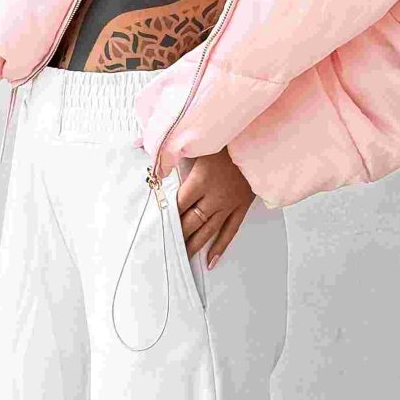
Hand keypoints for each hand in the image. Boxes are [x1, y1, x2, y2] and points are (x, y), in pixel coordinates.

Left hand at [168, 147, 254, 269]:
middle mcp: (214, 196)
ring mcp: (229, 204)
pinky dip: (220, 247)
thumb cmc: (227, 139)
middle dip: (179, 236)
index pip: (178, 205)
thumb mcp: (196, 142)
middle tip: (167, 248)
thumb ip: (170, 150)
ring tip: (183, 258)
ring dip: (194, 245)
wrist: (260, 140)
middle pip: (191, 222)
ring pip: (208, 230)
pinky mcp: (242, 206)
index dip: (167, 216)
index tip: (157, 225)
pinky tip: (210, 260)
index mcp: (200, 180)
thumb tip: (139, 144)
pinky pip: (230, 230)